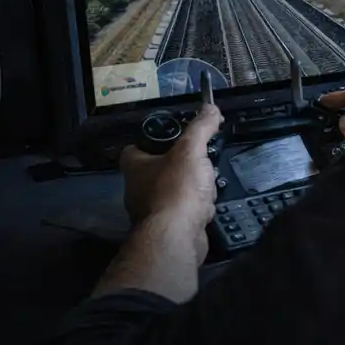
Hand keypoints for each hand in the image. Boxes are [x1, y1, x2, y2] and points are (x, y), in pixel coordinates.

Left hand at [121, 104, 220, 230]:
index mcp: (135, 166)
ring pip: (171, 191)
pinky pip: (181, 211)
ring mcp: (150, 210)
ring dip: (189, 187)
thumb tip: (211, 108)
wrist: (177, 236)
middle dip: (179, 165)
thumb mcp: (191, 150)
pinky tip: (206, 205)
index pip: (134, 149)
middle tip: (199, 158)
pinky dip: (194, 207)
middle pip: (156, 170)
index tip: (172, 137)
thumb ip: (200, 128)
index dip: (151, 141)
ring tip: (207, 182)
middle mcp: (137, 188)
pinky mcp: (165, 227)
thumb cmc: (177, 188)